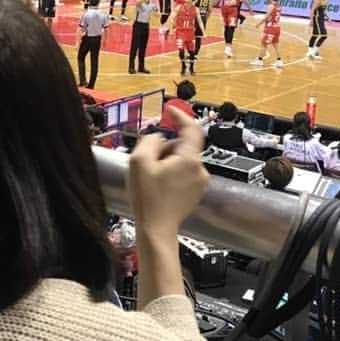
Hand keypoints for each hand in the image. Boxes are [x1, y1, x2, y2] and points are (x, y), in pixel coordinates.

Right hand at [129, 108, 208, 236]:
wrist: (156, 229)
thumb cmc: (148, 199)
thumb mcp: (139, 161)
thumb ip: (149, 140)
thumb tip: (157, 137)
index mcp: (189, 159)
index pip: (192, 128)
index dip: (180, 116)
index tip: (170, 111)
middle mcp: (200, 170)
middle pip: (183, 145)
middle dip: (165, 147)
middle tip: (148, 160)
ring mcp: (199, 182)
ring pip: (182, 159)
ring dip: (167, 161)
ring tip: (152, 177)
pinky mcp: (195, 192)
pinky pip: (184, 172)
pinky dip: (171, 172)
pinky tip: (158, 185)